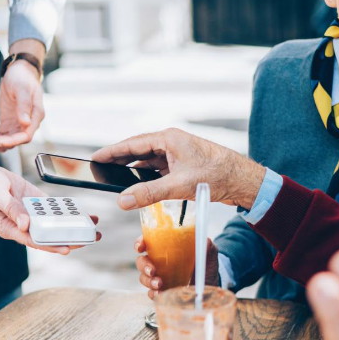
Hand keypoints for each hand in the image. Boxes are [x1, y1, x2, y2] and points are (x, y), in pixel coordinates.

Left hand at [0, 40, 44, 151]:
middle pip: (13, 142)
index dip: (12, 142)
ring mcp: (17, 126)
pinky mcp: (8, 125)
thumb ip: (24, 106)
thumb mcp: (23, 89)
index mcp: (35, 117)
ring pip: (5, 142)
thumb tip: (25, 123)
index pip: (26, 136)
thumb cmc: (23, 78)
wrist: (19, 72)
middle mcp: (27, 125)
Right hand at [0, 139, 96, 253]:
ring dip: (71, 224)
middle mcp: (22, 224)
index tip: (67, 249)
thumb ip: (11, 210)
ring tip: (92, 226)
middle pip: (48, 235)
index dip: (51, 245)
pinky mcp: (34, 201)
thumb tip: (26, 225)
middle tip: (90, 239)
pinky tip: (80, 212)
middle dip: (69, 238)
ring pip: (53, 222)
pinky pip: (52, 208)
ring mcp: (29, 213)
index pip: (34, 240)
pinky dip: (65, 209)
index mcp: (10, 228)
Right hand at [92, 128, 265, 209]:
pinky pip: (159, 170)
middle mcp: (172, 143)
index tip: (95, 157)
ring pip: (149, 161)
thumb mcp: (179, 186)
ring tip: (116, 179)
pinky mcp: (184, 165)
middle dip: (120, 160)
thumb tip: (123, 201)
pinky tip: (141, 187)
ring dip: (134, 171)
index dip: (113, 151)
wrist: (243, 179)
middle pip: (139, 151)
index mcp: (169, 139)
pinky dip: (148, 177)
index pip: (133, 144)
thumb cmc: (216, 175)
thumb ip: (149, 193)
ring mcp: (178, 154)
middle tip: (100, 168)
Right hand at [134, 236, 218, 299]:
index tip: (141, 247)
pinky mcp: (162, 292)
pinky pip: (151, 293)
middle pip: (141, 261)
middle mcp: (159, 262)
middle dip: (143, 266)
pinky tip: (160, 294)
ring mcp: (159, 277)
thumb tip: (201, 238)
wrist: (212, 284)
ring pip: (144, 278)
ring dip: (148, 281)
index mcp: (166, 248)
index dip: (140, 243)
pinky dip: (153, 294)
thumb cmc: (206, 264)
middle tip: (152, 270)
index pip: (147, 242)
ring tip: (159, 284)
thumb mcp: (208, 251)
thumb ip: (205, 243)